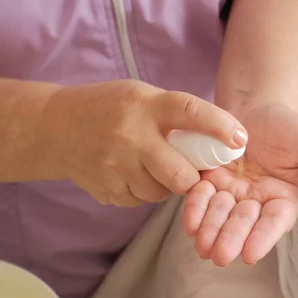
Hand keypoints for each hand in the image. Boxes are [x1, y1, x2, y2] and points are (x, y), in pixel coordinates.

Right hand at [38, 80, 246, 206]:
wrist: (55, 128)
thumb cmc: (111, 108)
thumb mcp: (144, 97)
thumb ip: (177, 115)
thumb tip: (223, 136)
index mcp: (145, 106)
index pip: (189, 113)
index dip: (219, 126)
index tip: (241, 139)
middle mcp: (131, 137)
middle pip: (181, 175)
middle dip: (193, 177)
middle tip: (193, 169)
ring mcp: (116, 168)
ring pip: (163, 192)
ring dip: (168, 183)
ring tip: (154, 164)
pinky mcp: (108, 191)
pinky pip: (143, 200)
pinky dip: (146, 190)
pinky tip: (134, 172)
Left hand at [183, 103, 297, 265]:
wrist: (256, 105)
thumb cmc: (289, 126)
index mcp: (283, 199)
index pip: (273, 223)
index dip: (262, 238)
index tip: (249, 255)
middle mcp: (256, 202)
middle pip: (243, 224)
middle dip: (231, 238)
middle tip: (218, 256)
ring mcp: (231, 193)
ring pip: (220, 215)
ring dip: (210, 230)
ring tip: (200, 244)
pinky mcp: (210, 181)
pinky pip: (201, 197)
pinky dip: (195, 208)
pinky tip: (189, 220)